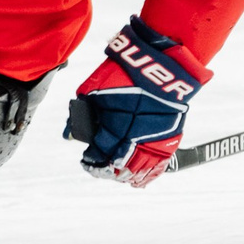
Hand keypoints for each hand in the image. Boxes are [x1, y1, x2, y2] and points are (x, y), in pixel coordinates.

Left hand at [64, 17, 207, 186]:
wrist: (160, 63)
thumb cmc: (124, 72)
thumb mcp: (95, 89)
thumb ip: (84, 112)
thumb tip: (73, 130)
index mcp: (113, 127)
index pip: (99, 154)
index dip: (91, 160)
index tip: (87, 160)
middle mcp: (134, 138)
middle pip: (118, 165)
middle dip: (107, 170)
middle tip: (100, 169)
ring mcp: (154, 139)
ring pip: (140, 169)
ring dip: (128, 175)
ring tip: (120, 177)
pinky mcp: (170, 137)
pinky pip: (160, 163)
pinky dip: (150, 174)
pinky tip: (142, 179)